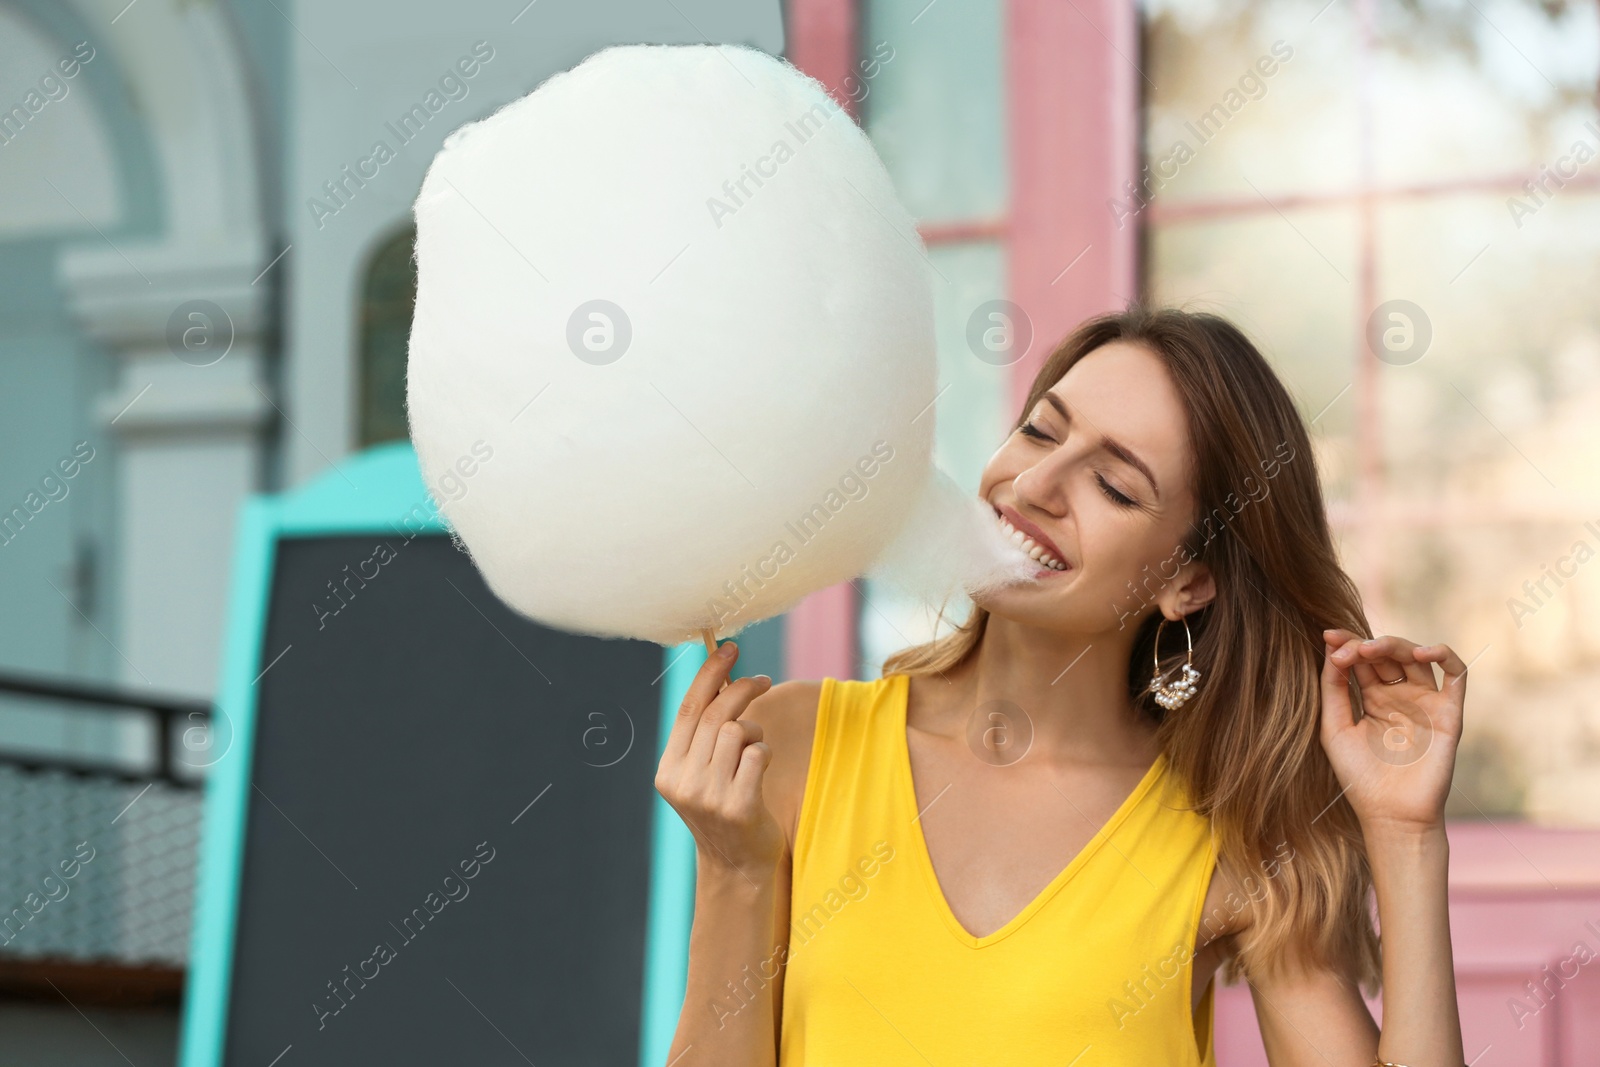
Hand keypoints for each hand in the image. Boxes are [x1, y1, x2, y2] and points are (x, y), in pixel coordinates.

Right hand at [654, 641, 784, 883]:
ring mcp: (708, 796)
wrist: (737, 866)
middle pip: (716, 714)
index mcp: (668, 769)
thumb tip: (724, 676)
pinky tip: (761, 769)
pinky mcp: (737, 807)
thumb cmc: (726, 807)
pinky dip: (765, 754)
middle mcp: (682, 781)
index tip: (730, 648)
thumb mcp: (702, 772)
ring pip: (737, 732)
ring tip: (756, 748)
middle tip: (763, 680)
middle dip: (743, 688)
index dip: (710, 673)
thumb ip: (706, 734)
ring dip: (755, 732)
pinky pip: (758, 755)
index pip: (689, 708)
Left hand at [1318, 629, 1467, 836]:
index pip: (1362, 659)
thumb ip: (1333, 688)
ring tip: (1371, 648)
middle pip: (1387, 654)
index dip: (1347, 644)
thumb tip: (1331, 646)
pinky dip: (1444, 655)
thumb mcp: (1335, 728)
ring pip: (1416, 657)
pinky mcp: (1449, 713)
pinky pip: (1456, 674)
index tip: (1327, 637)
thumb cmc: (1360, 776)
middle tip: (1349, 649)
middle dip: (1366, 644)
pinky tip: (1423, 652)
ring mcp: (1425, 702)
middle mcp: (1400, 695)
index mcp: (1372, 697)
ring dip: (1395, 645)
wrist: (1391, 814)